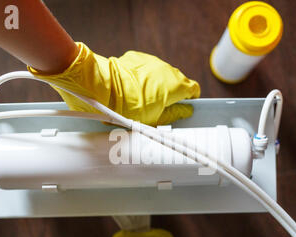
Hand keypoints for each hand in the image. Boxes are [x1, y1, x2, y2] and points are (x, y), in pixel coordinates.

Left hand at [28, 42, 199, 125]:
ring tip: (142, 98)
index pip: (194, 90)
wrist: (102, 88)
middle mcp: (167, 70)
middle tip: (159, 107)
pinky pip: (146, 68)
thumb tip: (185, 112)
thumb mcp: (154, 119)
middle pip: (178, 81)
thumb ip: (174, 115)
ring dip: (157, 85)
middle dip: (172, 93)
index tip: (182, 108)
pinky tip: (132, 88)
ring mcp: (153, 62)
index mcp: (176, 86)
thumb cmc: (128, 107)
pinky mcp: (138, 58)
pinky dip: (143, 77)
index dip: (189, 100)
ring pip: (161, 74)